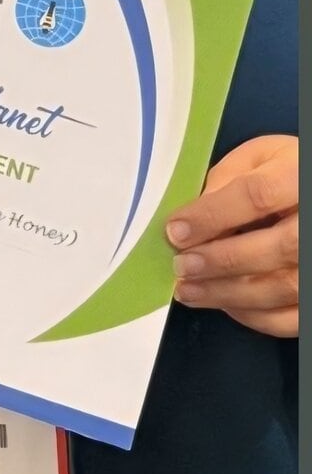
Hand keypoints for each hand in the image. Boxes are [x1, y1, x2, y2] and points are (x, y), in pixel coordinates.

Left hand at [166, 135, 297, 336]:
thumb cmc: (286, 172)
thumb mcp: (259, 156)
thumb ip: (228, 180)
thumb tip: (192, 218)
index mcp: (297, 178)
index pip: (257, 196)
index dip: (213, 216)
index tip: (175, 231)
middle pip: (275, 249)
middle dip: (221, 261)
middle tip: (181, 267)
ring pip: (282, 287)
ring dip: (229, 294)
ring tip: (189, 291)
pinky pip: (291, 317)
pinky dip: (255, 316)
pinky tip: (225, 305)